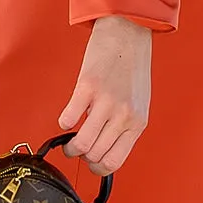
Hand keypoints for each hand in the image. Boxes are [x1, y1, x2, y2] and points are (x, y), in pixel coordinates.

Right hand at [58, 15, 151, 176]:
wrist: (128, 33)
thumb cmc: (131, 68)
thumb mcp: (138, 103)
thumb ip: (125, 126)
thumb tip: (105, 148)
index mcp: (137, 123)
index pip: (114, 162)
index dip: (97, 168)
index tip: (90, 162)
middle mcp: (123, 116)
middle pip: (95, 155)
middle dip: (82, 157)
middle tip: (76, 148)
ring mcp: (105, 102)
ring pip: (82, 143)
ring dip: (70, 147)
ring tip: (68, 140)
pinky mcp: (87, 87)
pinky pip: (69, 118)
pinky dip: (64, 122)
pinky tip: (68, 115)